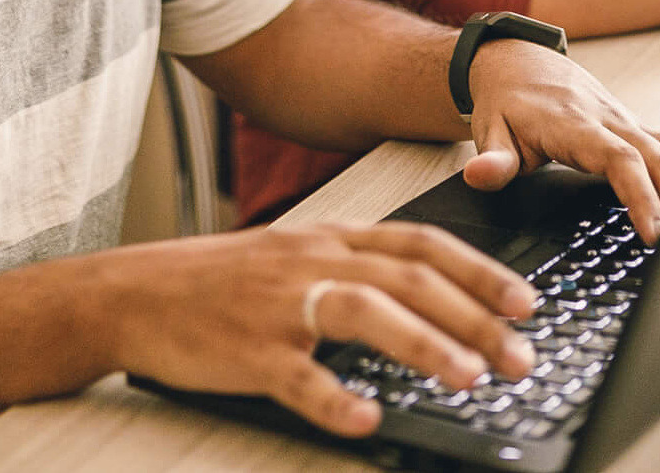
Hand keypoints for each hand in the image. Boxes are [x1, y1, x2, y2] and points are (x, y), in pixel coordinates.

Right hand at [111, 221, 536, 438]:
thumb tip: (428, 298)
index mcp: (327, 239)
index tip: (527, 301)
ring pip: (363, 312)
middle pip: (408, 278)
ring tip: (470, 378)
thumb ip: (352, 269)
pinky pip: (297, 376)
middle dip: (474, 315)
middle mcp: (311, 262)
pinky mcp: (247, 350)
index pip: (420, 243)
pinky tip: (366, 420)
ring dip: (424, 344)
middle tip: (520, 356)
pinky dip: (334, 399)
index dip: (479, 271)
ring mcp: (279, 304)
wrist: (132, 292)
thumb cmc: (216, 282)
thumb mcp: (291, 256)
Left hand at [461, 41, 659, 245]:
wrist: (518, 60)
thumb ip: (492, 159)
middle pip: (659, 157)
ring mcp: (625, 120)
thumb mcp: (489, 129)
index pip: (619, 160)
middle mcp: (609, 120)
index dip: (641, 195)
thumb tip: (480, 176)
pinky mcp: (632, 125)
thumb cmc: (506, 99)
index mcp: (575, 124)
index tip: (653, 232)